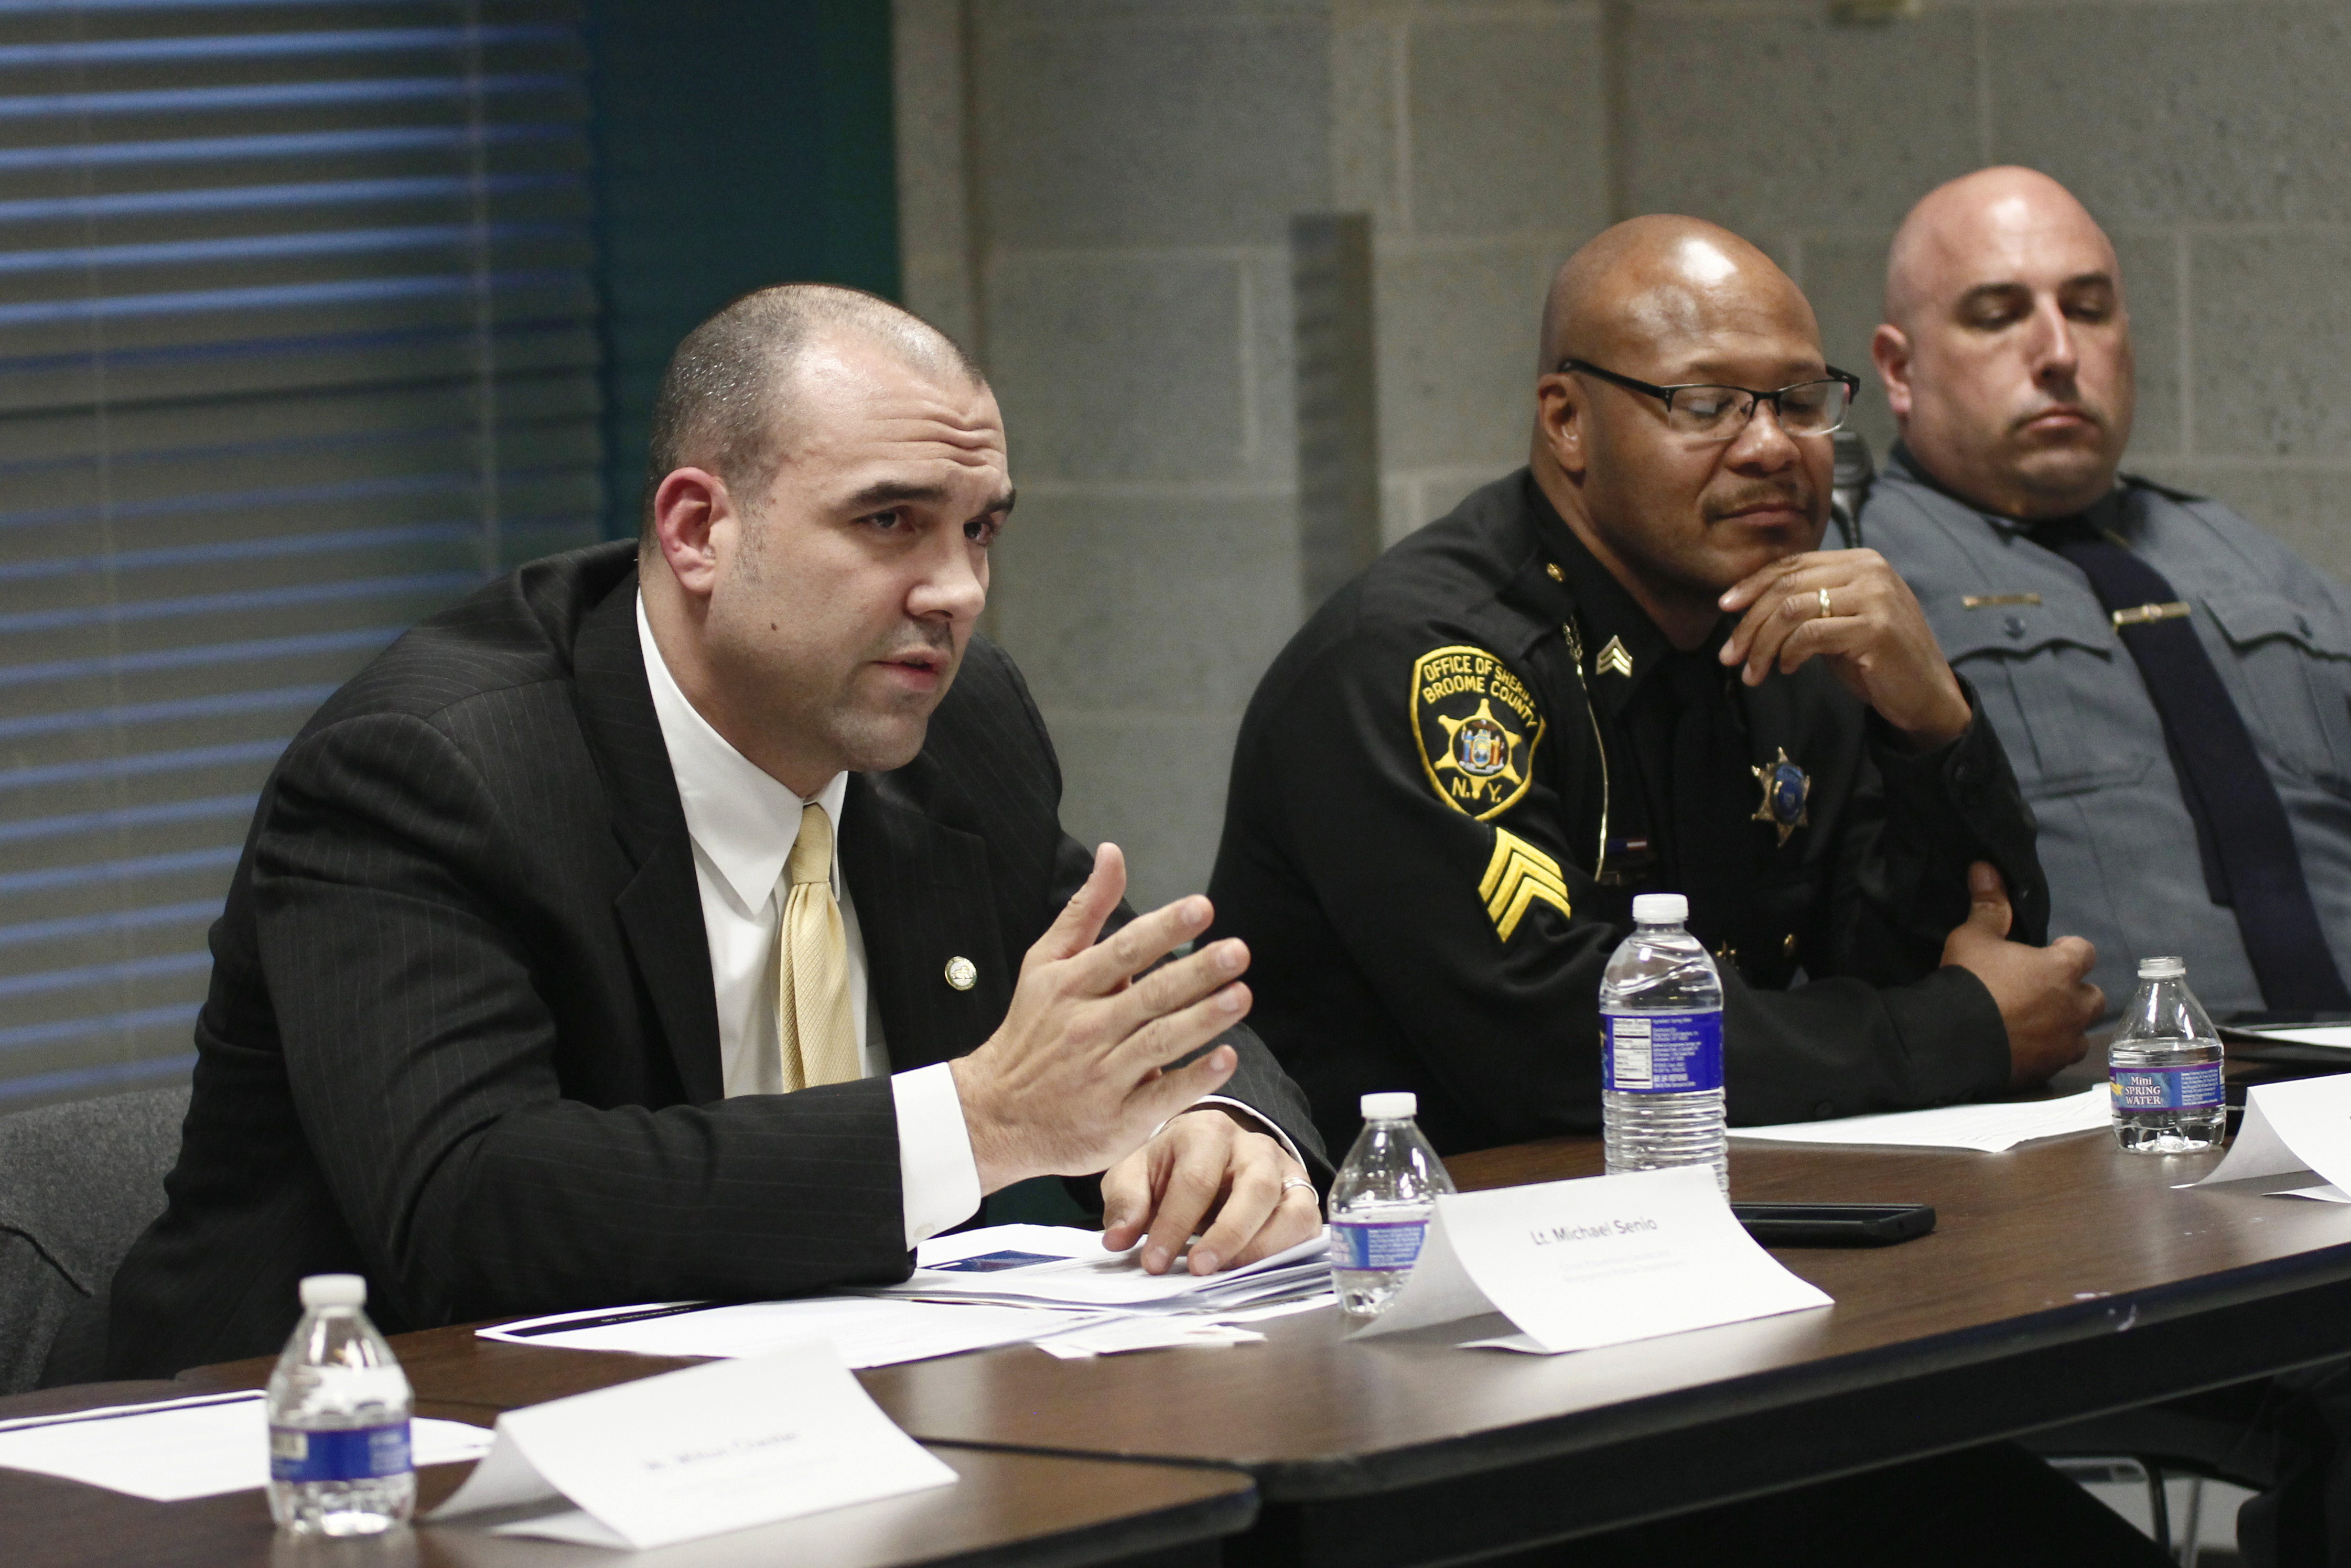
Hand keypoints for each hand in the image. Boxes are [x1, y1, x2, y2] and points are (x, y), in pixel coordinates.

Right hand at [950, 844, 1250, 1191]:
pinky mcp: (1116, 1119)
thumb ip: (1086, 910)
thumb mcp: (1045, 964)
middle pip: (1149, 995)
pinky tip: (1226, 1058)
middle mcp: (1087, 1028)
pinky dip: (1193, 1078)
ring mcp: (1102, 1075)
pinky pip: (1160, 1096)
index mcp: (1071, 986)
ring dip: (1203, 1019)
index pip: (1124, 951)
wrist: (994, 1114)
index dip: (1165, 929)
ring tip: (1241, 996)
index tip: (1203, 909)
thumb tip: (1113, 853)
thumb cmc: (1031, 1031)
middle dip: (1196, 972)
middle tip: (1237, 952)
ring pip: (1159, 1042)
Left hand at [1102, 1107, 1319, 1275]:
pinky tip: (1256, 1271)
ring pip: (1291, 1208)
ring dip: (1262, 1247)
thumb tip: (1118, 1240)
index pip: (1196, 1180)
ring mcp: (1283, 1169)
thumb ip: (1125, 1202)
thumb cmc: (1166, 1167)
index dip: (1175, 1225)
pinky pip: (1307, 1224)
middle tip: (1199, 1269)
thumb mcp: (1134, 1173)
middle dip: (1227, 1235)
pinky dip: (1287, 1250)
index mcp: (1207, 1131)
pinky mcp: (1301, 1194)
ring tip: (1230, 1275)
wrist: (1200, 1154)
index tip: (1154, 1263)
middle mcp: (1253, 1145)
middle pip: (1254, 1189)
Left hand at [1717, 548, 1970, 745]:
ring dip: (1762, 645)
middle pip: (1786, 586)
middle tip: (1729, 655)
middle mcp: (1870, 571)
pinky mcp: (1874, 629)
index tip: (1724, 607)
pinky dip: (1789, 653)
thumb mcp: (1838, 622)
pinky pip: (1810, 635)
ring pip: (1792, 610)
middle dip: (1749, 623)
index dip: (1753, 584)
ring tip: (1754, 672)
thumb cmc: (1876, 660)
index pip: (1792, 565)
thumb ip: (1807, 604)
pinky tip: (1787, 668)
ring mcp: (1875, 597)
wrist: (1926, 695)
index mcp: (1860, 561)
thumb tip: (1746, 606)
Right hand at [1940, 862, 2100, 1088]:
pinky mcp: (2051, 1067)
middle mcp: (2074, 1004)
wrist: (1954, 1040)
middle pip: (2094, 994)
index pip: (2085, 950)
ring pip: (2082, 1029)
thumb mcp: (1973, 938)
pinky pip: (2063, 1056)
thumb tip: (1986, 866)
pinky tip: (2028, 1046)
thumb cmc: (1970, 982)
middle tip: (2042, 990)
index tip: (2045, 953)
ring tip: (2038, 1021)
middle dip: (2075, 990)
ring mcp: (2065, 1039)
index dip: (2067, 950)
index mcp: (2061, 968)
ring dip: (2068, 1023)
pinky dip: (2052, 1049)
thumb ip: (1988, 906)